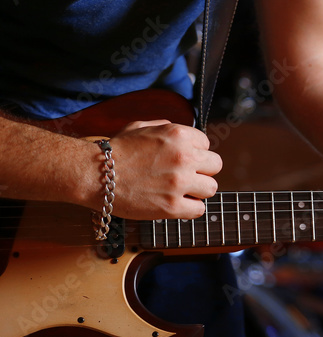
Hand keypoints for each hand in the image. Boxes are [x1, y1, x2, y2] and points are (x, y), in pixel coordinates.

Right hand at [102, 120, 220, 218]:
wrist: (94, 173)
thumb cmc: (116, 151)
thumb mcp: (141, 127)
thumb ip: (167, 128)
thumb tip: (187, 135)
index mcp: (178, 135)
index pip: (206, 144)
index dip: (195, 152)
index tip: (181, 159)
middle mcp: (183, 157)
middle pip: (215, 165)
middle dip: (202, 170)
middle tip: (185, 176)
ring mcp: (179, 183)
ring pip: (211, 188)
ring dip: (197, 190)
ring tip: (179, 190)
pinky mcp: (172, 206)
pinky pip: (199, 209)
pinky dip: (189, 208)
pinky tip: (175, 204)